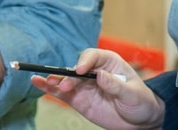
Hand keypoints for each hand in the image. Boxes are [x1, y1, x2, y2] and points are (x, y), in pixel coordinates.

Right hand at [30, 49, 163, 129]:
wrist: (139, 121)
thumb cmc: (140, 101)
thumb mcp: (132, 93)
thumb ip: (116, 85)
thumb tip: (100, 76)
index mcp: (109, 62)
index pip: (92, 56)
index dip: (85, 61)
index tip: (81, 71)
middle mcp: (93, 71)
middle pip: (76, 68)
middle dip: (69, 75)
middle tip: (67, 86)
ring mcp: (84, 85)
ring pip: (66, 79)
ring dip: (56, 80)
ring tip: (47, 82)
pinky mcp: (78, 99)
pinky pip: (61, 93)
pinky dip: (49, 88)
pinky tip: (37, 82)